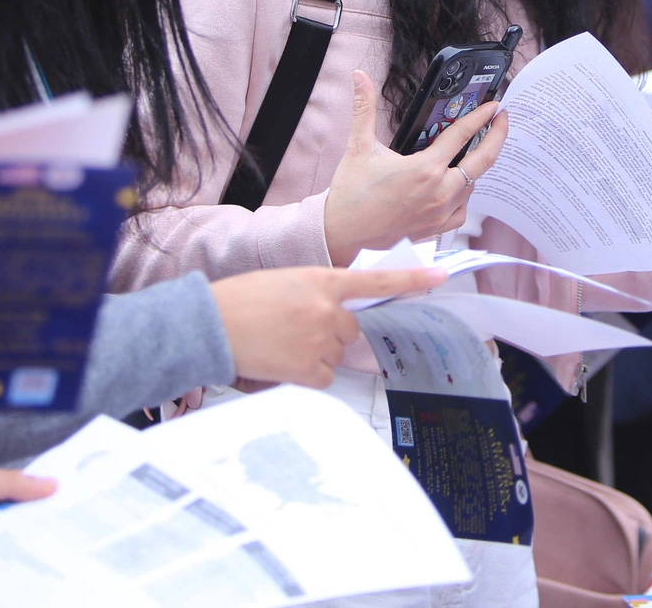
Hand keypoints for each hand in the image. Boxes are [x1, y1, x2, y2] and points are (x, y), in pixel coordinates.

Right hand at [212, 266, 448, 386]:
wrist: (210, 323)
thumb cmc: (242, 299)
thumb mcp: (286, 281)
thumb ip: (317, 292)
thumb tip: (336, 314)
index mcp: (322, 280)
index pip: (376, 281)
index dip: (412, 279)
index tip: (441, 275)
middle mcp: (327, 309)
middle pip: (350, 330)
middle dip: (330, 333)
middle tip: (294, 327)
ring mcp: (319, 339)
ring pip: (335, 355)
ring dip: (314, 353)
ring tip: (280, 342)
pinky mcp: (308, 368)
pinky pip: (323, 377)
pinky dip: (305, 374)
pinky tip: (281, 361)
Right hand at [322, 71, 508, 266]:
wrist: (341, 234)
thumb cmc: (351, 194)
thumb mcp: (358, 146)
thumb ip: (363, 108)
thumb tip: (359, 78)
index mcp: (425, 169)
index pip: (462, 135)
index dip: (481, 116)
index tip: (493, 106)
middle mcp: (439, 192)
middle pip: (483, 160)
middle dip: (498, 136)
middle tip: (502, 120)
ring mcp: (440, 213)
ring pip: (473, 185)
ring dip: (477, 166)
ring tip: (476, 150)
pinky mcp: (436, 229)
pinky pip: (463, 210)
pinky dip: (464, 195)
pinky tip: (457, 186)